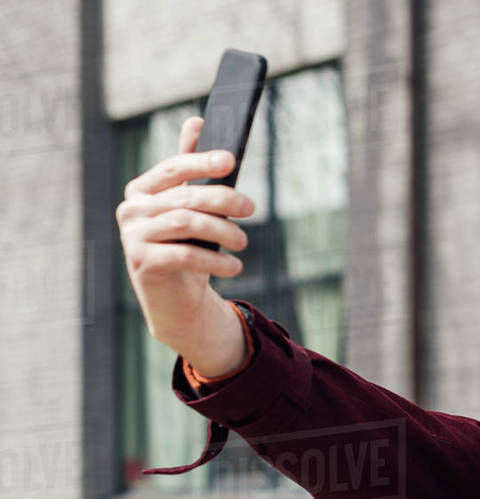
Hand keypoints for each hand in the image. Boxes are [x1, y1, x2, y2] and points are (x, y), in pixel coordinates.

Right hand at [115, 116, 253, 374]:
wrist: (177, 298)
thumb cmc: (187, 245)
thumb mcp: (191, 206)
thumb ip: (191, 167)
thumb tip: (197, 120)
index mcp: (142, 190)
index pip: (173, 168)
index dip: (202, 161)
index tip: (231, 160)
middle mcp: (131, 211)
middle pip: (184, 197)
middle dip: (222, 199)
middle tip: (251, 207)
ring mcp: (133, 238)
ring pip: (185, 224)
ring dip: (223, 231)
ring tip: (243, 241)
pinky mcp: (143, 264)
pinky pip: (185, 255)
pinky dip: (216, 260)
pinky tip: (235, 265)